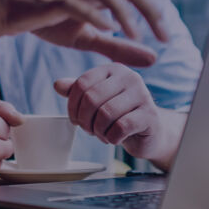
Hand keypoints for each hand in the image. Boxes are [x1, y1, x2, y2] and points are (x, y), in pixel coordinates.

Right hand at [0, 0, 208, 66]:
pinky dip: (93, 12)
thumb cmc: (49, 22)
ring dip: (126, 9)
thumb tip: (155, 59)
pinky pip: (76, 1)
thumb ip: (120, 47)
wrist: (6, 14)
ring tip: (137, 35)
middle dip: (152, 6)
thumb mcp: (89, 39)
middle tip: (166, 36)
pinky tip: (106, 28)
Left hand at [54, 63, 184, 170]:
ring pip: (105, 114)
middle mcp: (130, 77)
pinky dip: (111, 138)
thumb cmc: (120, 114)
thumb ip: (77, 91)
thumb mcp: (97, 100)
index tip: (74, 119)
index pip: (82, 83)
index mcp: (113, 69)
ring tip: (101, 134)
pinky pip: (120, 127)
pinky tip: (114, 138)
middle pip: (92, 98)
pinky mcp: (150, 115)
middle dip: (84, 120)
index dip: (72, 105)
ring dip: (98, 130)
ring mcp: (143, 95)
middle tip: (88, 130)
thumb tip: (57, 84)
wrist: (150, 132)